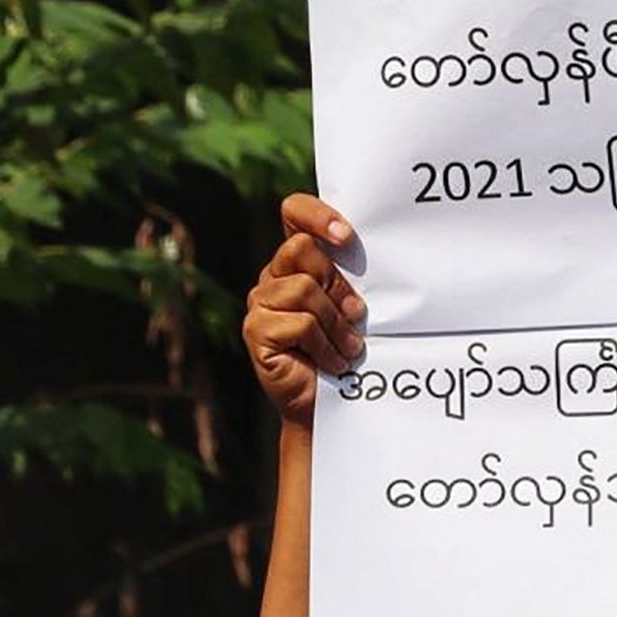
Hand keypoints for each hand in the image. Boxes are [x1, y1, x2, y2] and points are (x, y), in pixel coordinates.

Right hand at [242, 195, 366, 423]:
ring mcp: (260, 303)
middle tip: (356, 316)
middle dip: (337, 285)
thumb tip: (359, 250)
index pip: (293, 213)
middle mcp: (273, 276)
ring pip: (303, 288)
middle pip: (302, 250)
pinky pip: (299, 323)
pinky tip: (333, 362)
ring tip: (349, 348)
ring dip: (336, 323)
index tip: (346, 237)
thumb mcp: (352, 307)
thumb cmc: (345, 350)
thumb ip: (349, 278)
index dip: (316, 214)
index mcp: (296, 262)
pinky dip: (325, 345)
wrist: (329, 403)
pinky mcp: (256, 330)